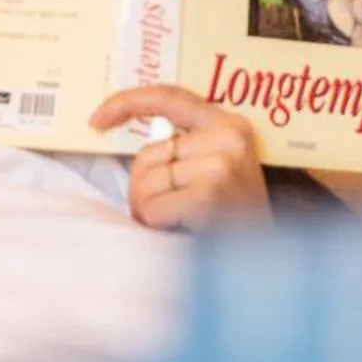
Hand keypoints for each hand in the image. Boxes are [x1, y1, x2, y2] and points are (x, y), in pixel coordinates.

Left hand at [90, 86, 271, 230]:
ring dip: (151, 212)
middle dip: (144, 189)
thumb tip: (140, 158)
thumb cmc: (236, 225)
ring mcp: (221, 163)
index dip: (127, 102)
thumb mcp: (218, 175)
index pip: (169, 97)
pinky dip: (157, 226)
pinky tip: (184, 233)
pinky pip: (153, 207)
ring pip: (145, 182)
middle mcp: (229, 137)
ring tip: (182, 226)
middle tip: (172, 216)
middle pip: (148, 154)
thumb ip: (187, 153)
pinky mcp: (210, 192)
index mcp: (232, 126)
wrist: (265, 265)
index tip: (95, 120)